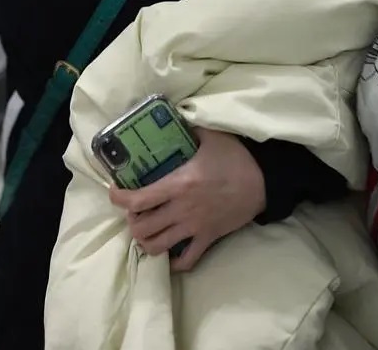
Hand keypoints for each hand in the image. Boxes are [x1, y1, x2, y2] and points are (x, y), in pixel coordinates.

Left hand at [109, 128, 265, 271]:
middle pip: (142, 228)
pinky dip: (173, 261)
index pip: (138, 198)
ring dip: (146, 241)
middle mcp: (182, 209)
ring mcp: (194, 227)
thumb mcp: (211, 135)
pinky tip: (169, 252)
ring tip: (146, 230)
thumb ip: (189, 127)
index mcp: (178, 184)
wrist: (263, 181)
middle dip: (131, 221)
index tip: (114, 191)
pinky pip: (186, 261)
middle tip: (134, 211)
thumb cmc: (236, 157)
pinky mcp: (208, 239)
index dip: (119, 198)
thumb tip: (174, 115)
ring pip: (158, 247)